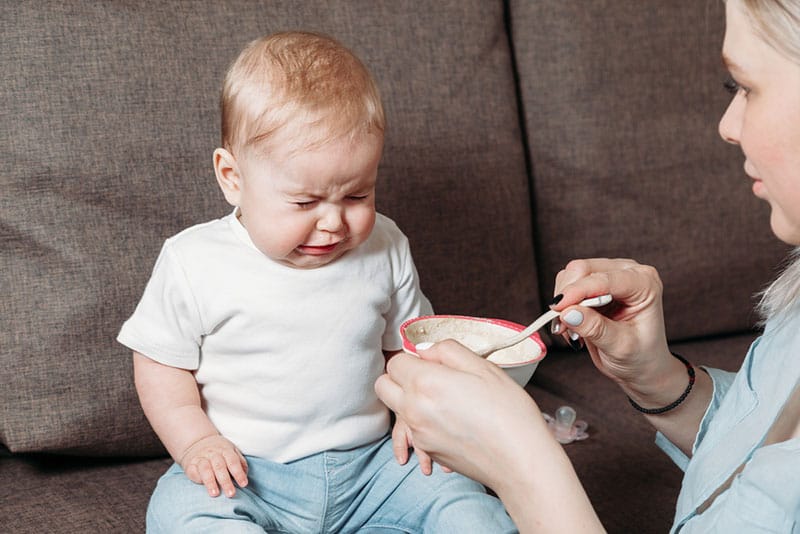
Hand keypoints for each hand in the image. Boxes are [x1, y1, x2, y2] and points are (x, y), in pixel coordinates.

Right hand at [179, 434, 248, 497]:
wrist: (196, 442)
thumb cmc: (219, 452)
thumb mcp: (232, 451)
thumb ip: (240, 463)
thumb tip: (245, 476)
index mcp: (226, 450)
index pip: (233, 462)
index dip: (239, 473)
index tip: (243, 484)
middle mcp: (213, 453)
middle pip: (220, 467)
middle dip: (226, 481)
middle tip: (231, 494)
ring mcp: (201, 458)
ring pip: (206, 469)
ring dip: (211, 482)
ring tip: (215, 494)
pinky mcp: (190, 464)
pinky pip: (193, 471)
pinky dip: (198, 478)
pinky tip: (201, 486)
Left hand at [376, 341, 550, 490]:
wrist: (520, 460)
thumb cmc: (508, 412)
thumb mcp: (483, 367)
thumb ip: (447, 351)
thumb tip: (425, 350)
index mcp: (426, 382)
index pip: (395, 362)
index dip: (412, 358)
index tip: (430, 361)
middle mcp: (414, 409)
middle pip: (384, 386)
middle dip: (399, 377)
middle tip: (427, 376)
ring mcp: (418, 433)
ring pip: (396, 409)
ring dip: (408, 400)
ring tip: (442, 400)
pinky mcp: (427, 450)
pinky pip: (412, 430)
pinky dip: (422, 423)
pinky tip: (450, 421)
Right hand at [551, 258, 673, 396]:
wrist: (641, 366)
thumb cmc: (641, 357)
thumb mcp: (621, 347)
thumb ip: (596, 328)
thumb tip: (568, 313)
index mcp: (644, 283)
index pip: (604, 279)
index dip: (578, 291)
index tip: (558, 309)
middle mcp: (627, 273)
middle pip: (583, 269)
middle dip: (568, 296)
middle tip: (563, 325)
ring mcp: (609, 276)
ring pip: (570, 275)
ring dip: (564, 302)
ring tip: (571, 330)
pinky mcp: (593, 284)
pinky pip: (567, 285)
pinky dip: (563, 305)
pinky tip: (573, 324)